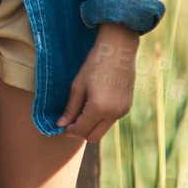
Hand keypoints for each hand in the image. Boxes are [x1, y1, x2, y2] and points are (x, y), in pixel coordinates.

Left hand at [57, 22, 139, 140]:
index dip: (69, 129)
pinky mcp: (127, 108)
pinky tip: (92, 105)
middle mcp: (114, 114)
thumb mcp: (78, 86)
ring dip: (90, 126)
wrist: (118, 51)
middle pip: (93, 136)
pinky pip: (110, 121)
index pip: (81, 130)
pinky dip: (99, 119)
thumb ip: (70, 108)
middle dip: (79, 131)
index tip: (60, 124)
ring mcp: (123, 112)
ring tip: (79, 110)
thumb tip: (61, 125)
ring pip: (102, 130)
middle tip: (68, 120)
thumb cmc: (94, 65)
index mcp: (99, 109)